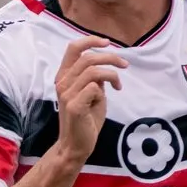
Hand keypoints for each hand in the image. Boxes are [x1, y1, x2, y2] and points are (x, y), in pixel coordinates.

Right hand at [54, 35, 126, 163]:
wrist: (76, 145)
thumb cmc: (86, 119)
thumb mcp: (92, 93)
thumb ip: (95, 78)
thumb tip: (105, 67)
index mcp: (64, 77)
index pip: (73, 48)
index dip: (91, 40)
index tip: (108, 43)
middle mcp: (62, 83)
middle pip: (88, 57)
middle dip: (111, 58)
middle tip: (124, 65)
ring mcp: (67, 95)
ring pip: (93, 71)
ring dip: (112, 75)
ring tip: (118, 84)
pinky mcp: (74, 106)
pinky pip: (94, 88)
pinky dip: (104, 91)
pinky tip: (104, 101)